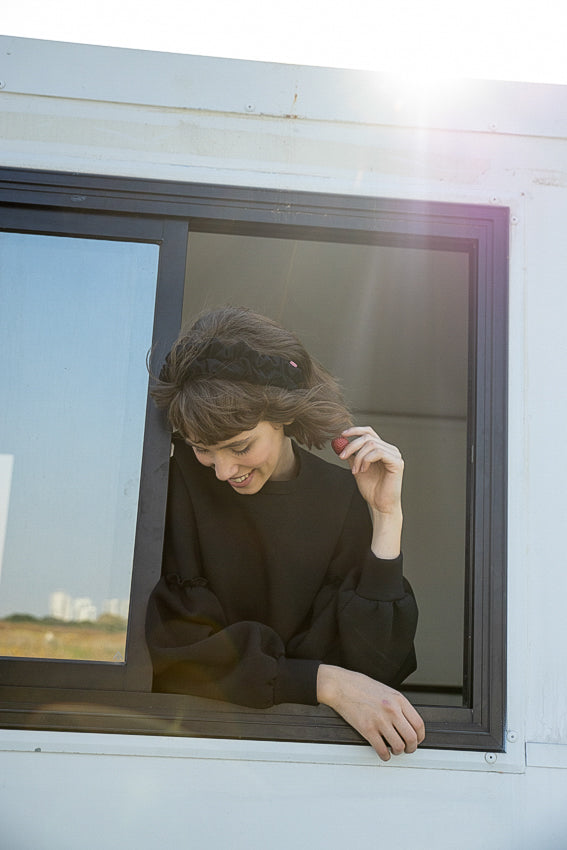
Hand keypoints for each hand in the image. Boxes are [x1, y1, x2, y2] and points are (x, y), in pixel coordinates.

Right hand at [317, 664, 424, 761]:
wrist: (340, 685)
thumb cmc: (360, 686)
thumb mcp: (386, 691)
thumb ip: (398, 705)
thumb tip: (407, 722)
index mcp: (398, 699)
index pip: (418, 724)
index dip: (420, 737)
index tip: (416, 740)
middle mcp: (391, 710)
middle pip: (411, 737)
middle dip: (411, 747)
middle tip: (407, 749)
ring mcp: (380, 720)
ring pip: (398, 746)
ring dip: (398, 752)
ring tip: (394, 749)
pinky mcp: (367, 729)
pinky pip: (382, 749)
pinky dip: (385, 755)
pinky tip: (383, 753)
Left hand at [337, 427, 403, 557]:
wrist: (380, 505)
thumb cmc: (372, 489)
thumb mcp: (357, 468)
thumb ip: (351, 456)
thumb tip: (339, 443)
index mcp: (382, 449)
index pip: (369, 432)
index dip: (355, 430)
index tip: (342, 435)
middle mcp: (390, 449)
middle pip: (368, 437)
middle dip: (352, 446)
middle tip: (342, 456)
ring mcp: (395, 455)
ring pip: (371, 444)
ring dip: (359, 457)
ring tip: (355, 471)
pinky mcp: (397, 462)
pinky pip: (378, 452)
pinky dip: (366, 460)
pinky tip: (363, 470)